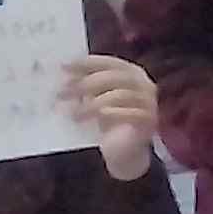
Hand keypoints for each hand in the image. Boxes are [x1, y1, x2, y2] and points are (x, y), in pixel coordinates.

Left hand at [62, 55, 158, 179]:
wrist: (124, 151)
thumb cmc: (109, 121)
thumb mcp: (94, 99)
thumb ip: (85, 86)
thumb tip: (64, 77)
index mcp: (131, 73)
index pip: (109, 62)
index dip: (87, 63)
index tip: (64, 67)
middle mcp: (143, 84)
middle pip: (114, 76)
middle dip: (86, 83)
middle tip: (63, 92)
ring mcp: (148, 102)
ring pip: (119, 95)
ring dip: (93, 103)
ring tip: (74, 114)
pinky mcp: (149, 120)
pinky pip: (131, 113)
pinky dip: (113, 113)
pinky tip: (99, 116)